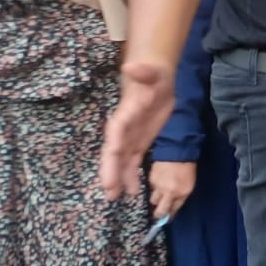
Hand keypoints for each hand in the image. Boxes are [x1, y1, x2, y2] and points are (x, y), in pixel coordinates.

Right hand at [101, 61, 174, 198]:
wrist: (157, 79)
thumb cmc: (153, 75)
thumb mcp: (151, 72)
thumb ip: (142, 72)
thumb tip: (131, 67)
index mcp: (123, 117)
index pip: (114, 138)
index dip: (110, 157)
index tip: (108, 172)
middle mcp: (122, 131)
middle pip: (113, 155)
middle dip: (110, 173)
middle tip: (110, 194)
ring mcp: (130, 138)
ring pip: (121, 162)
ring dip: (120, 179)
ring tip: (117, 198)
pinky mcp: (139, 142)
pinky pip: (133, 162)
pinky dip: (131, 176)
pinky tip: (134, 192)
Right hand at [148, 160, 196, 219]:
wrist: (177, 150)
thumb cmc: (187, 167)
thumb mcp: (189, 184)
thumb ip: (181, 196)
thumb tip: (172, 206)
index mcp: (182, 193)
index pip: (173, 211)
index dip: (169, 216)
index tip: (166, 219)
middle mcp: (169, 193)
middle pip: (160, 211)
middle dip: (158, 214)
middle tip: (158, 214)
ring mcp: (159, 186)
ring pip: (153, 200)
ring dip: (156, 200)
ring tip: (159, 196)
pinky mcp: (150, 179)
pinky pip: (150, 189)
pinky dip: (153, 188)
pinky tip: (157, 183)